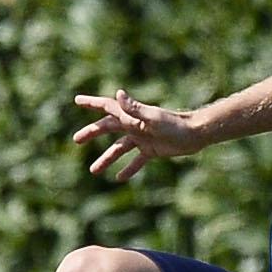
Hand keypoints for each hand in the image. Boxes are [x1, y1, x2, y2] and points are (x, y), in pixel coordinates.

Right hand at [71, 89, 200, 180]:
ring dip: (106, 158)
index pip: (107, 107)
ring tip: (93, 171)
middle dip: (92, 132)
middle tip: (76, 140)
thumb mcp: (152, 118)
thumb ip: (135, 108)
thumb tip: (118, 94)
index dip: (92, 103)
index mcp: (131, 116)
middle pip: (108, 128)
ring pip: (119, 148)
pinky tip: (119, 178)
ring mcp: (142, 138)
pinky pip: (136, 161)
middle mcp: (134, 125)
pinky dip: (128, 169)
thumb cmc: (174, 124)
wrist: (195, 134)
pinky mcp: (151, 150)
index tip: (77, 100)